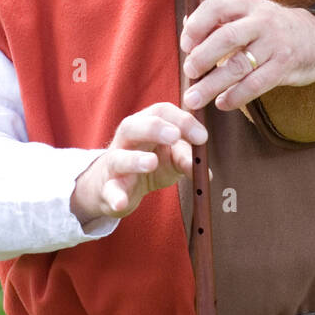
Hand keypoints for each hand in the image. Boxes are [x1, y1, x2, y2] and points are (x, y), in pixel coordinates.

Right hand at [70, 103, 208, 223]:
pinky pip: (109, 191)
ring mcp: (114, 164)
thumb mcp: (172, 159)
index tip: (202, 137)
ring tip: (152, 162)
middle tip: (175, 136)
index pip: (161, 111)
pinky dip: (115, 196)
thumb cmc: (149, 166)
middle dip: (154, 129)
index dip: (182, 120)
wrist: (117, 189)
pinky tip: (121, 202)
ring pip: (119, 157)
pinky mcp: (107, 189)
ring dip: (135, 159)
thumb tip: (206, 173)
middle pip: (133, 126)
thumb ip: (187, 160)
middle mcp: (126, 141)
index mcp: (145, 125)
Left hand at [179, 0, 314, 112]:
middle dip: (201, 57)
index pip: (216, 7)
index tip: (185, 46)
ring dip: (212, 84)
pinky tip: (222, 103)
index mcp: (248, 4)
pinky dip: (236, 96)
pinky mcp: (285, 66)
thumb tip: (186, 28)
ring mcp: (275, 43)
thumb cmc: (274, 29)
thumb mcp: (250, 15)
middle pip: (226, 37)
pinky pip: (256, 84)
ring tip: (194, 99)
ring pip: (238, 66)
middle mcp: (262, 20)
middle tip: (188, 73)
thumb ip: (221, 20)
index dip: (196, 26)